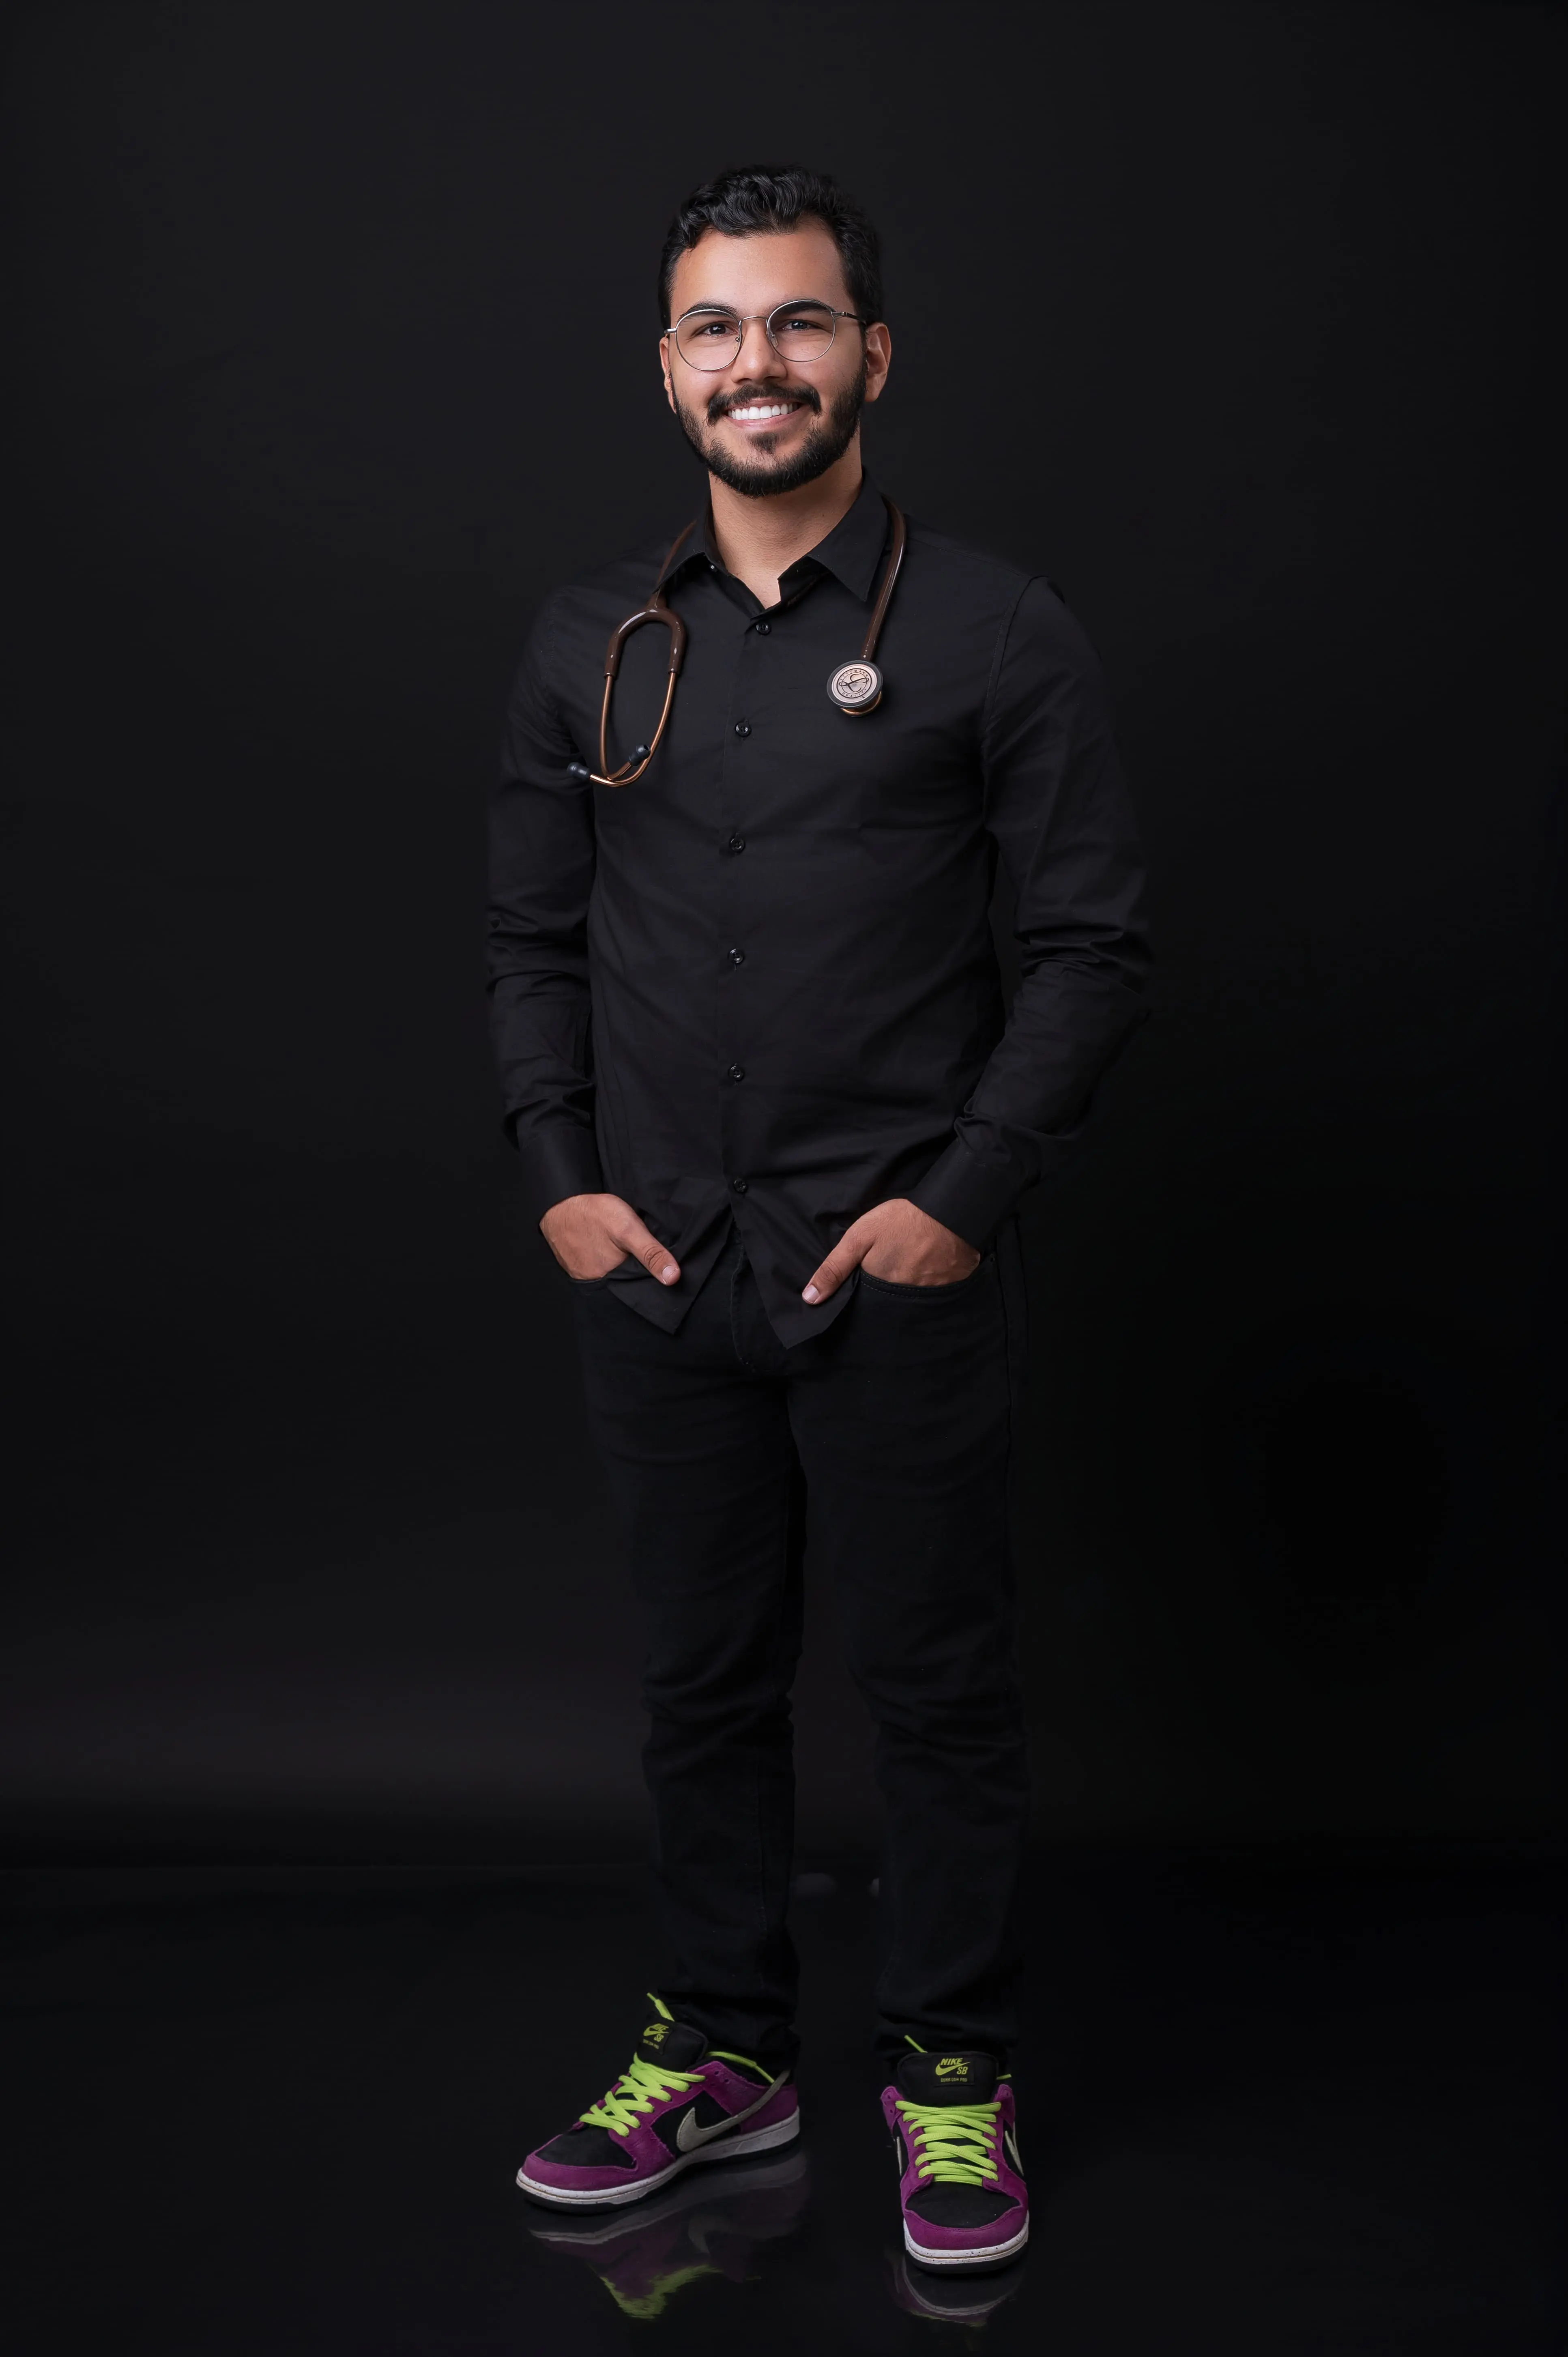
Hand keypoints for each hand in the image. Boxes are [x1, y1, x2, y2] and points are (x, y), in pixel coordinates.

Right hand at [540, 1193, 680, 1284]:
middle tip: (641, 1249)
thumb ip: (651, 1253)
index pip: (642, 1285)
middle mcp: (598, 1284)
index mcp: (613, 1279)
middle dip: (639, 1271)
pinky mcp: (577, 1268)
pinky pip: (599, 1270)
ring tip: (626, 1249)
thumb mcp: (628, 1229)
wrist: (558, 1203)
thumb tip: (674, 1278)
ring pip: (614, 1276)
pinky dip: (607, 1261)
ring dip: (623, 1266)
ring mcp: (585, 1277)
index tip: (663, 1262)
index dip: (654, 1275)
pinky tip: (609, 1248)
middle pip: (628, 1282)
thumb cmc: (593, 1214)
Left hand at [802, 1198, 979, 1302]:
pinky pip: (936, 1297)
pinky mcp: (950, 1291)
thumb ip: (834, 1268)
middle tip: (894, 1267)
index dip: (863, 1293)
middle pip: (888, 1305)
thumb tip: (810, 1299)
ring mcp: (930, 1298)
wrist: (951, 1212)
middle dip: (886, 1292)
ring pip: (912, 1301)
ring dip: (910, 1288)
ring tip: (912, 1267)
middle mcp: (904, 1300)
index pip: (865, 1303)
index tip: (868, 1277)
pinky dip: (932, 1286)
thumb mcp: (859, 1237)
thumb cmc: (902, 1222)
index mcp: (879, 1288)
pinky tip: (931, 1269)